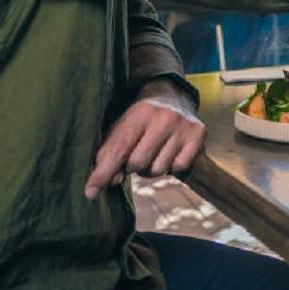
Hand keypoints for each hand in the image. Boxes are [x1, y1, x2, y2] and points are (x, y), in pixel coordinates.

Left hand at [84, 80, 206, 198]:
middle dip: (130, 167)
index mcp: (139, 112)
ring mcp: (183, 126)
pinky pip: (178, 168)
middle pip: (138, 163)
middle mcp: (164, 117)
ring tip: (152, 153)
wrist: (173, 97)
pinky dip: (170, 166)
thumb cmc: (140, 119)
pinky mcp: (198, 134)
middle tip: (134, 156)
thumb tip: (109, 181)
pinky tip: (168, 152)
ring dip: (150, 168)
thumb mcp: (121, 127)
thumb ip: (110, 152)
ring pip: (158, 169)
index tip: (90, 192)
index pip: (119, 149)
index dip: (103, 172)